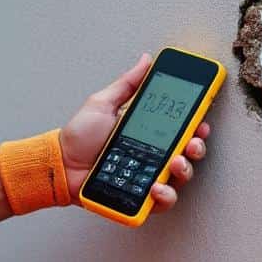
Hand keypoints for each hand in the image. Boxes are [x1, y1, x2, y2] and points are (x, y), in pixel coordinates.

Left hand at [59, 54, 210, 212]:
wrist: (60, 165)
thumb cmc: (79, 136)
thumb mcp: (103, 103)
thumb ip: (127, 84)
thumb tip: (145, 60)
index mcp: (148, 133)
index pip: (180, 128)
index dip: (196, 124)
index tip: (200, 118)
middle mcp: (153, 156)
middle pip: (188, 153)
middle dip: (196, 146)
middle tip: (191, 141)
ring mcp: (149, 177)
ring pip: (181, 178)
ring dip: (184, 169)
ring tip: (175, 163)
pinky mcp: (141, 199)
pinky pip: (162, 201)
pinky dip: (164, 196)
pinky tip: (157, 187)